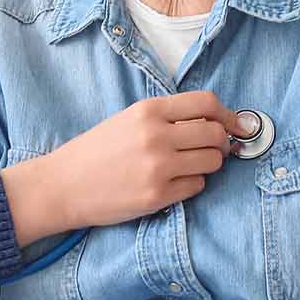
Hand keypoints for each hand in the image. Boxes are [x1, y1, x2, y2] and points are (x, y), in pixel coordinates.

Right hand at [2, 91, 244, 243]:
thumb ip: (166, 117)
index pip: (207, 103)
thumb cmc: (94, 152)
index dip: (228, 115)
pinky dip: (192, 184)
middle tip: (214, 149)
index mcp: (148, 111)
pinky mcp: (158, 195)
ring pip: (212, 162)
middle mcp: (156, 136)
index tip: (236, 125)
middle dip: (222, 143)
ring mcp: (158, 167)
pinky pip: (197, 186)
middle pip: (215, 133)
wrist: (63, 185)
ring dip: (209, 164)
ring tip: (190, 166)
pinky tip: (173, 183)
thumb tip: (213, 123)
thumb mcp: (127, 120)